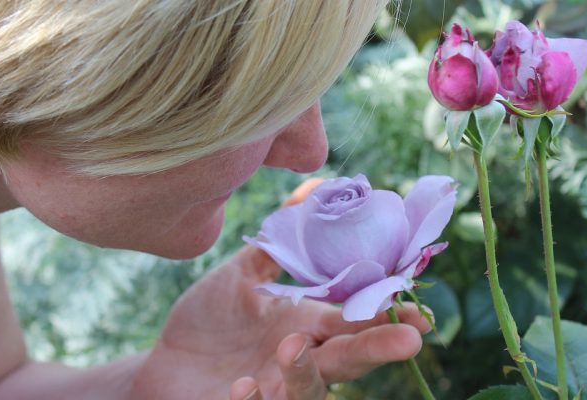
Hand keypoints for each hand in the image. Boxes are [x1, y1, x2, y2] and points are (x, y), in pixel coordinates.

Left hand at [130, 180, 431, 399]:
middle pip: (348, 357)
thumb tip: (315, 185)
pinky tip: (242, 386)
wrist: (166, 363)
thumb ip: (279, 240)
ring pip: (310, 390)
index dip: (388, 316)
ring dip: (306, 373)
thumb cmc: (211, 320)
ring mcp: (276, 389)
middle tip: (409, 340)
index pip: (356, 320)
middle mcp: (301, 360)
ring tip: (291, 348)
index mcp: (308, 325)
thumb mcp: (243, 274)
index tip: (420, 311)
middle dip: (377, 348)